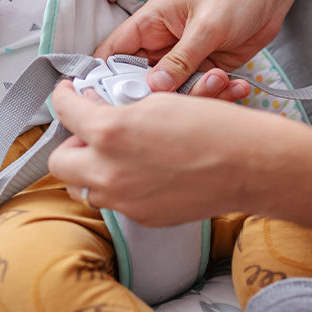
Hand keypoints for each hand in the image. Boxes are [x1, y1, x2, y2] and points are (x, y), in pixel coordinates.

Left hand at [48, 78, 268, 223]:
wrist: (250, 165)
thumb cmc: (214, 128)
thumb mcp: (159, 101)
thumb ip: (119, 107)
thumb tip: (99, 108)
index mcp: (110, 133)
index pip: (65, 111)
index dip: (63, 97)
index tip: (68, 94)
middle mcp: (109, 171)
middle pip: (60, 161)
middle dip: (71, 142)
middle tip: (90, 129)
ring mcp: (124, 200)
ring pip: (84, 188)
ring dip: (91, 168)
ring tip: (115, 153)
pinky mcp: (142, 217)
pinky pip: (115, 202)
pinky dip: (120, 186)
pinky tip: (142, 170)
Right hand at [94, 0, 289, 91]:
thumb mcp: (207, 26)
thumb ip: (180, 58)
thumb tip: (155, 86)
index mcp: (150, 23)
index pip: (114, 51)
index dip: (108, 76)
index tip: (121, 98)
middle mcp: (161, 44)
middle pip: (142, 81)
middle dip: (163, 94)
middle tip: (186, 91)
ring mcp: (182, 61)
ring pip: (173, 93)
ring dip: (197, 94)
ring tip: (220, 79)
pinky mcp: (204, 72)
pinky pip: (199, 93)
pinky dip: (217, 95)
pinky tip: (236, 85)